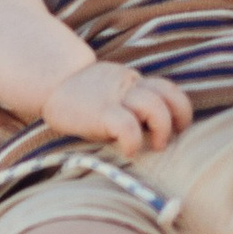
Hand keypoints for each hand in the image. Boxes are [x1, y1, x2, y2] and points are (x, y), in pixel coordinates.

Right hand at [42, 58, 196, 155]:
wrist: (52, 83)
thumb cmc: (83, 99)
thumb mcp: (113, 95)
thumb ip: (131, 105)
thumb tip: (153, 135)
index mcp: (135, 83)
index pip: (168, 89)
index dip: (180, 108)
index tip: (178, 128)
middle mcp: (130, 87)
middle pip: (168, 94)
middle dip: (179, 117)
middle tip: (169, 138)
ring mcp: (116, 98)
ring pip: (153, 106)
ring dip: (162, 129)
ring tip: (155, 145)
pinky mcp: (101, 112)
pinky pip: (127, 125)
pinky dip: (134, 141)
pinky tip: (129, 150)